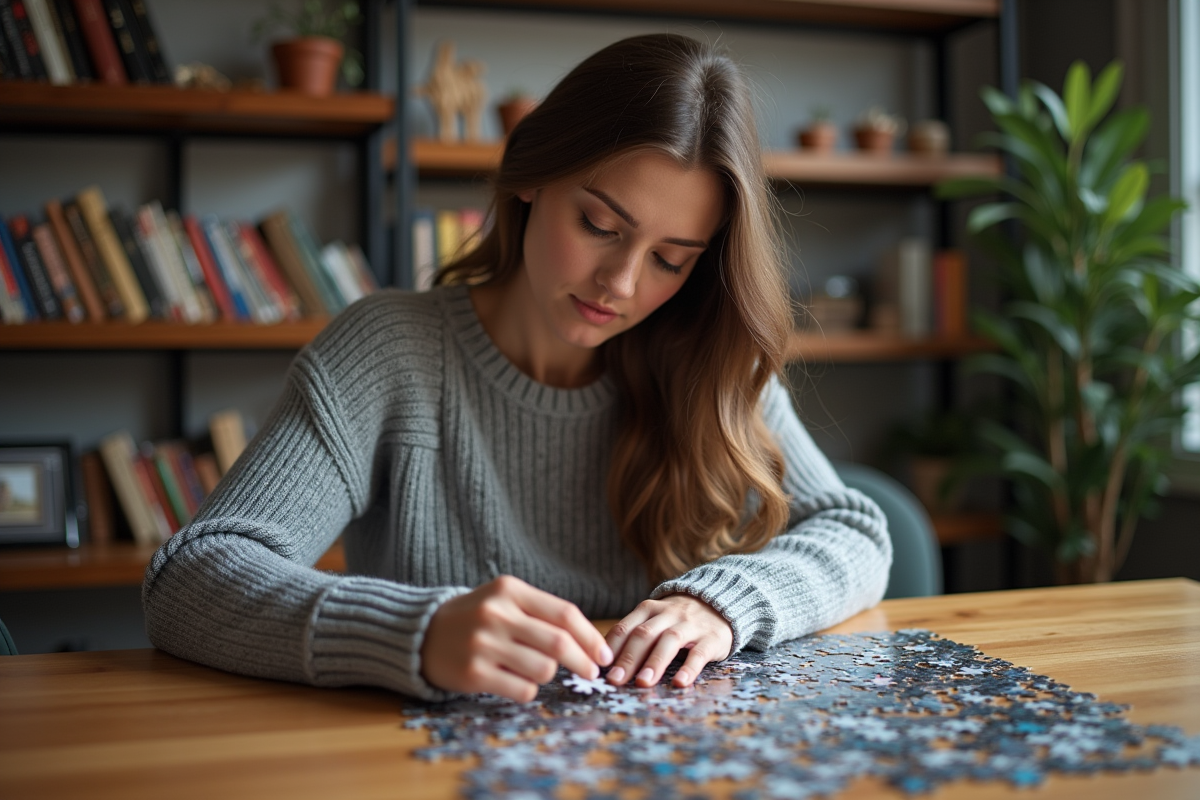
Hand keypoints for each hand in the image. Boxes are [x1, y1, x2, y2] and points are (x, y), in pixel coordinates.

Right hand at [420, 575, 613, 701]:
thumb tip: (589, 643)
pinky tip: (516, 681)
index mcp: (509, 590)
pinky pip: (523, 689)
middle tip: (592, 673)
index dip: (591, 637)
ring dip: (550, 675)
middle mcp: (496, 614)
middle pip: (559, 643)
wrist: (422, 634)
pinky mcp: (474, 673)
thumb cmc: (475, 618)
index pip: (565, 614)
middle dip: (584, 662)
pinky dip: (528, 689)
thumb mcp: (504, 600)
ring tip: (537, 670)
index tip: (604, 654)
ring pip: (544, 670)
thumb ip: (542, 613)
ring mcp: (484, 644)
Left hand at [604, 594, 732, 688]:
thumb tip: (605, 664)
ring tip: (642, 682)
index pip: (625, 627)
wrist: (720, 603)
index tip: (600, 668)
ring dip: (654, 662)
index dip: (612, 648)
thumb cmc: (678, 620)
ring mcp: (691, 624)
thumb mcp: (655, 620)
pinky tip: (680, 683)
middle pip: (644, 634)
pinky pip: (699, 653)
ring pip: (669, 640)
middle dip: (628, 658)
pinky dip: (689, 668)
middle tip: (616, 680)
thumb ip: (634, 635)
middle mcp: (668, 614)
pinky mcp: (711, 638)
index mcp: (649, 609)